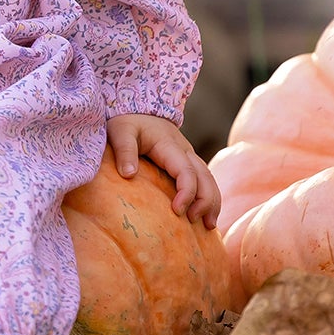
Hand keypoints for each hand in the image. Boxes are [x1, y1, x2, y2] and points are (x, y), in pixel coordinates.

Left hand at [105, 114, 221, 229]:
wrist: (136, 108)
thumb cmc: (127, 121)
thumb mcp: (120, 131)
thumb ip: (124, 151)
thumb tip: (129, 175)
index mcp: (170, 145)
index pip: (186, 171)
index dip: (186, 192)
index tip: (177, 211)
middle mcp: (185, 151)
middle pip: (205, 177)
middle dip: (205, 200)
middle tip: (196, 221)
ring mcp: (188, 156)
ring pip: (209, 179)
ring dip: (212, 201)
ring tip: (209, 226)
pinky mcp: (186, 162)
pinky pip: (204, 180)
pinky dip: (208, 197)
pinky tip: (206, 216)